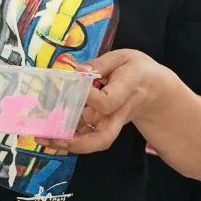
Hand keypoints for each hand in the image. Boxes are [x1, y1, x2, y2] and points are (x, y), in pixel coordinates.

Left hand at [41, 49, 173, 154]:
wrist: (156, 89)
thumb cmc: (137, 69)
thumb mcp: (123, 57)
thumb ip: (100, 63)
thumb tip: (78, 70)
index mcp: (127, 90)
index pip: (108, 102)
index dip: (89, 98)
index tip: (74, 86)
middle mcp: (119, 112)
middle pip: (103, 136)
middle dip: (76, 140)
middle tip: (51, 135)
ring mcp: (113, 122)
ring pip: (95, 141)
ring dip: (69, 143)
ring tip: (44, 139)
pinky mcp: (106, 125)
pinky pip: (90, 137)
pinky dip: (71, 139)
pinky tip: (51, 136)